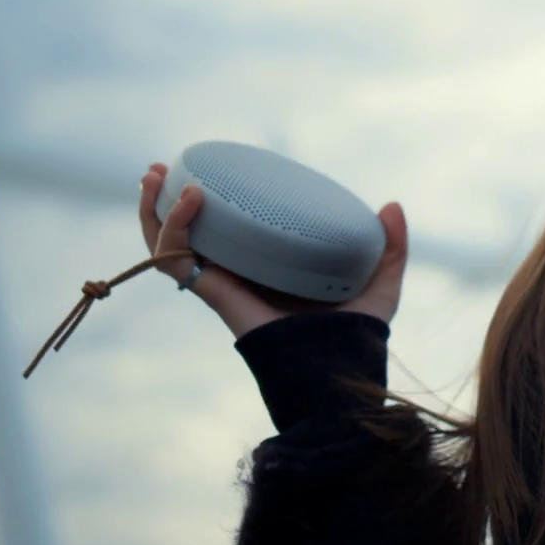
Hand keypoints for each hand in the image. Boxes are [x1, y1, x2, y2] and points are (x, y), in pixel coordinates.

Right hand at [138, 163, 409, 339]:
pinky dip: (174, 229)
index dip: (207, 209)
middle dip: (162, 203)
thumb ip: (389, 247)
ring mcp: (224, 285)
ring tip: (152, 176)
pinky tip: (190, 200)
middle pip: (186, 237)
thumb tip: (392, 206)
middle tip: (156, 170)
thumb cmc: (358, 337)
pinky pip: (178, 261)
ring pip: (170, 246)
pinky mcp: (217, 294)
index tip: (199, 172)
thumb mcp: (380, 282)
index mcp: (267, 269)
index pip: (229, 235)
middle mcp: (238, 276)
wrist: (341, 374)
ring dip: (153, 210)